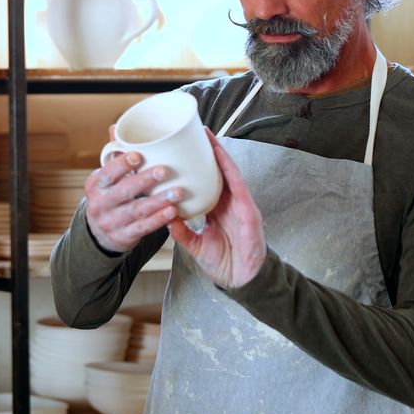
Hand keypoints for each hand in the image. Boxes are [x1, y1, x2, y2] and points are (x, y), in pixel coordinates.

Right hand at [84, 125, 183, 252]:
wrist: (101, 235)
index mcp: (96, 184)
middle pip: (123, 191)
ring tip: (178, 193)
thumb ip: (115, 155)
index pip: (107, 172)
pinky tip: (173, 213)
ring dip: (158, 201)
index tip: (139, 155)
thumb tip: (117, 126)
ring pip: (136, 210)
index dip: (122, 164)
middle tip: (165, 171)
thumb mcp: (107, 178)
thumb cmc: (110, 196)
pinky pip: (143, 228)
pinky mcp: (124, 237)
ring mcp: (111, 222)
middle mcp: (100, 203)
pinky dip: (158, 220)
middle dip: (144, 181)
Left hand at [169, 128, 266, 288]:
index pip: (207, 181)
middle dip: (209, 151)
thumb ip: (181, 232)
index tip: (183, 149)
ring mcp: (241, 205)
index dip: (198, 165)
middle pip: (219, 171)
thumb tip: (164, 217)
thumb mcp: (196, 245)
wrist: (243, 282)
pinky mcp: (248, 212)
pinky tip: (221, 156)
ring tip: (207, 136)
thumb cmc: (224, 263)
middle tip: (195, 131)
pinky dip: (230, 170)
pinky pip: (239, 186)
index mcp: (218, 209)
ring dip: (219, 153)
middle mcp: (230, 203)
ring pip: (230, 173)